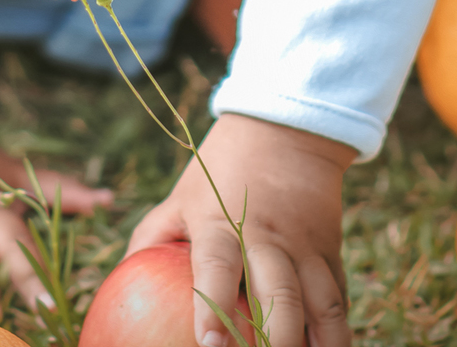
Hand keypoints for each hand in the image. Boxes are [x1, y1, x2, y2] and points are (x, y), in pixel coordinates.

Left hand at [127, 114, 353, 346]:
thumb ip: (151, 240)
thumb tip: (118, 285)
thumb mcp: (181, 198)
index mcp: (221, 222)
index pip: (217, 263)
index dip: (213, 303)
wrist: (283, 130)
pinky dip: (337, 334)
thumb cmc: (219, 173)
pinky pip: (339, 300)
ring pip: (322, 304)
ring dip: (320, 344)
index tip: (209, 342)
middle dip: (277, 341)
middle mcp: (267, 236)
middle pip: (280, 295)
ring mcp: (304, 245)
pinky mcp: (330, 250)